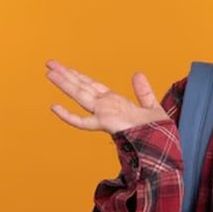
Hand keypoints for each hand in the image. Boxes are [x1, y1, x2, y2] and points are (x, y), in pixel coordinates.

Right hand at [45, 59, 169, 134]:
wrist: (163, 148)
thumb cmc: (157, 134)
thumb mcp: (151, 107)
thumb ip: (143, 91)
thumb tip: (137, 74)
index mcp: (115, 102)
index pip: (92, 85)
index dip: (78, 75)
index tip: (65, 67)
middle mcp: (106, 107)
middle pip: (82, 86)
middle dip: (66, 74)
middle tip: (49, 63)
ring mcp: (104, 114)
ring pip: (80, 96)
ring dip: (65, 84)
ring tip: (49, 73)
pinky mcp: (105, 124)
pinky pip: (83, 121)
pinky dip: (68, 116)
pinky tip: (54, 107)